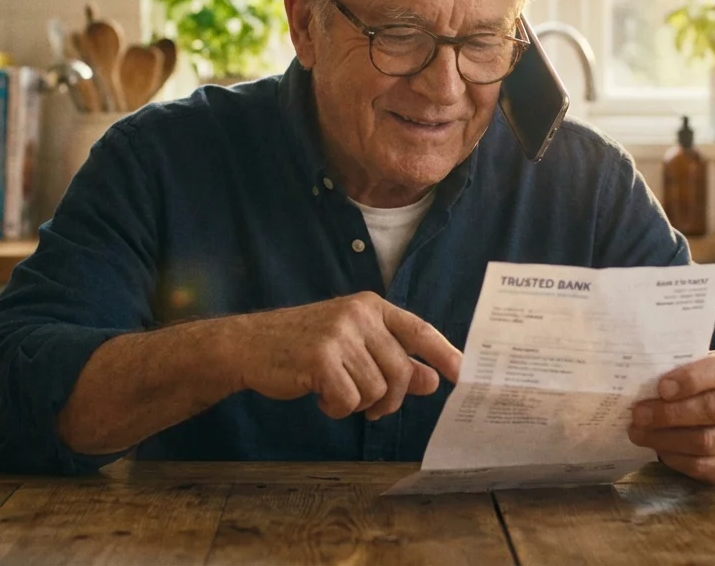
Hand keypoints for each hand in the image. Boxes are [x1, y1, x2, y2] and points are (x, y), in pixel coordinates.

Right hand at [226, 292, 463, 420]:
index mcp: (370, 306)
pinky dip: (337, 408)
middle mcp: (359, 314)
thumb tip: (433, 379)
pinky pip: (349, 400)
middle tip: (369, 407)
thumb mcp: (352, 347)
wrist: (249, 345)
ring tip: (334, 392)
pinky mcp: (321, 357)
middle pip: (401, 371)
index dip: (445, 353)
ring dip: (357, 403)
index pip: (419, 330)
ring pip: (377, 390)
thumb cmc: (303, 346)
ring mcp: (340, 334)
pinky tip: (319, 395)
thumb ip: (393, 360)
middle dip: (390, 399)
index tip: (464, 374)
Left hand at [626, 347, 714, 486]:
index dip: (691, 380)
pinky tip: (659, 449)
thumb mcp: (707, 362)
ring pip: (708, 442)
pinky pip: (707, 467)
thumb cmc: (714, 380)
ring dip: (668, 439)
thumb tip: (642, 375)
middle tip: (639, 414)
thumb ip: (683, 365)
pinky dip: (678, 459)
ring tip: (639, 433)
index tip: (661, 387)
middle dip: (671, 413)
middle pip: (714, 410)